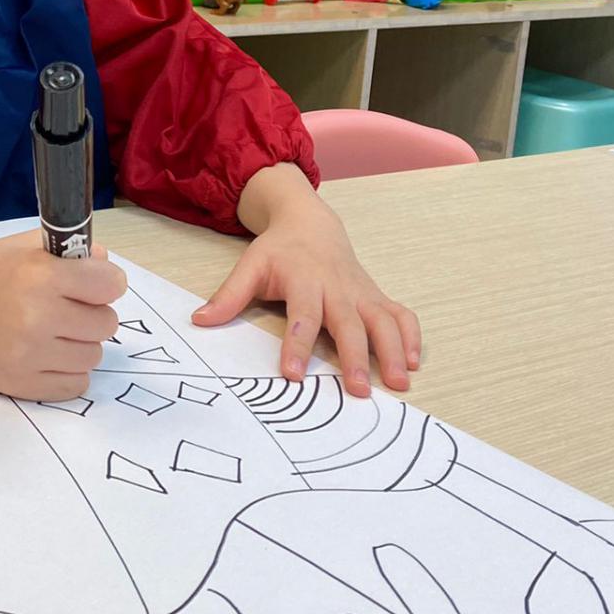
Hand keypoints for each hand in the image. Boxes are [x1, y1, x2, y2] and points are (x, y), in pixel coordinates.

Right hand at [0, 232, 124, 400]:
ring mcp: (29, 356)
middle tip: (69, 309)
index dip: (105, 283)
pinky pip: (75, 385)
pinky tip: (49, 355)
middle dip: (93, 314)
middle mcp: (38, 317)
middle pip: (106, 323)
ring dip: (80, 344)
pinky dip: (68, 371)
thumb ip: (71, 252)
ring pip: (93, 356)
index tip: (93, 284)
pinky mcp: (22, 385)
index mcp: (41, 276)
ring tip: (54, 332)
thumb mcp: (24, 247)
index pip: (111, 284)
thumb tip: (107, 267)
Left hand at [199, 166, 420, 398]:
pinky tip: (413, 362)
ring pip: (382, 321)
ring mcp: (360, 292)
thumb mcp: (250, 266)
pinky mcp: (376, 296)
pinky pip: (401, 314)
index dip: (297, 345)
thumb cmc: (279, 251)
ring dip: (393, 351)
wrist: (311, 223)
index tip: (293, 374)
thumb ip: (228, 296)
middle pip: (348, 324)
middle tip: (358, 391)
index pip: (302, 316)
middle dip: (355, 357)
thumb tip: (200, 320)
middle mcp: (336, 288)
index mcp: (303, 281)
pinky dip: (411, 335)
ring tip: (399, 383)